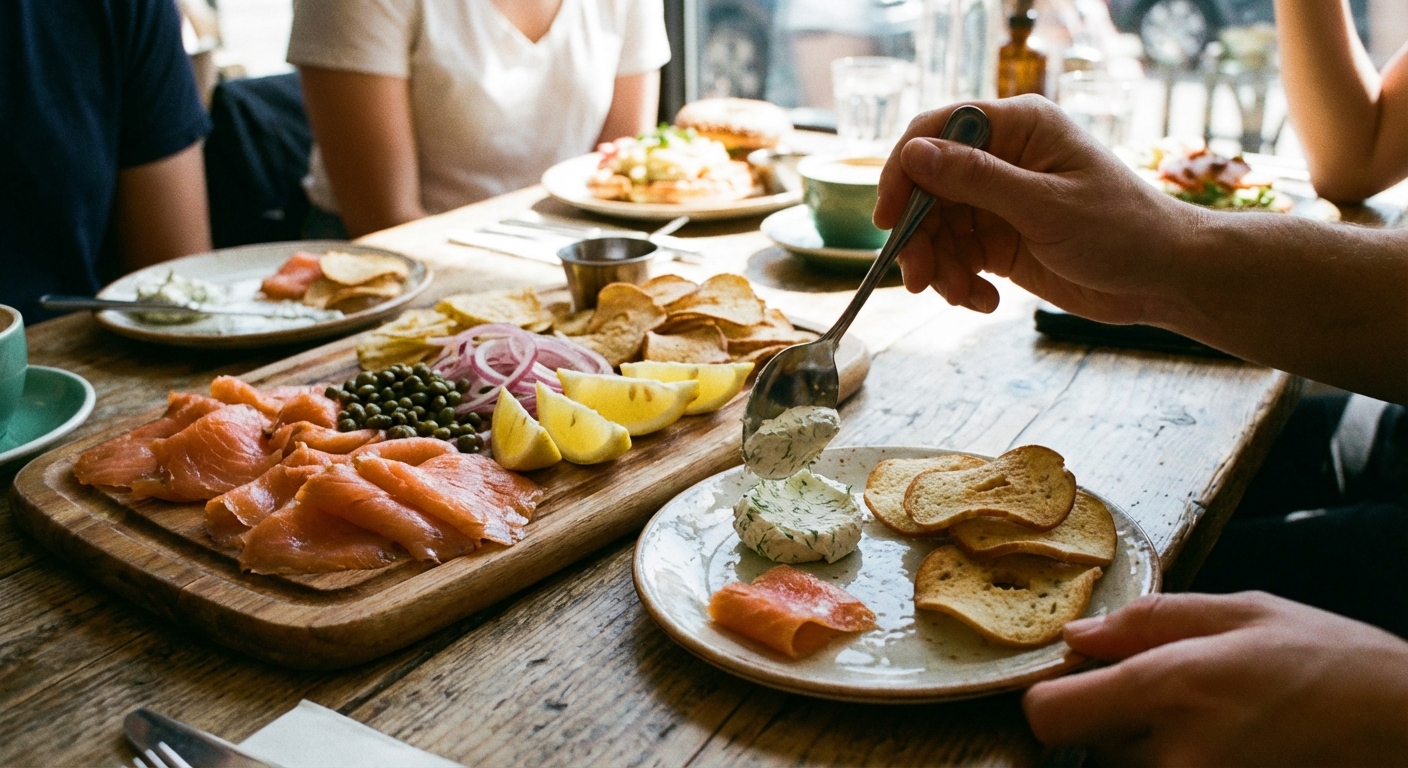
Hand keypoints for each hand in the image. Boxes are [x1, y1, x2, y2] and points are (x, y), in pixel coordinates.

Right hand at [874, 96, 1193, 323]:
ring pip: (936, 229)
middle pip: (927, 188)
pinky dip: (961, 283)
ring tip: (963, 296)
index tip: (888, 219)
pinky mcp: (1000, 240)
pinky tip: (985, 301)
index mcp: (1017, 127)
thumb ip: (977, 180)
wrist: (1163, 279)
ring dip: (940, 267)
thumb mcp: (1045, 205)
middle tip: (921, 280)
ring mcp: (999, 200)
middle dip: (919, 236)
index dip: (903, 171)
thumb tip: (913, 153)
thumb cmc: (1123, 229)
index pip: (936, 132)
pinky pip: (957, 257)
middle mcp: (1002, 158)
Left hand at [1023, 591, 1407, 765]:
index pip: (1048, 716)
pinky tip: (1224, 744)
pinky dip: (1176, 763)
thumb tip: (1077, 636)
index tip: (1081, 679)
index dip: (1054, 696)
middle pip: (1086, 746)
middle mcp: (1172, 755)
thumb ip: (1147, 622)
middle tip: (1164, 698)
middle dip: (1108, 719)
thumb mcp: (1243, 613)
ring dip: (1146, 746)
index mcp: (1170, 689)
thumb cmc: (1335, 665)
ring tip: (1210, 721)